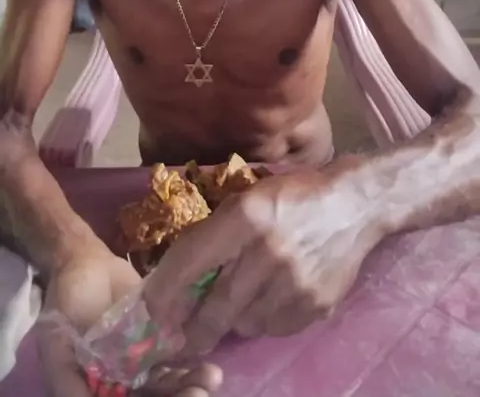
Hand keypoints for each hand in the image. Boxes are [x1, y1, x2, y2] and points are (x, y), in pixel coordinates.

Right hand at [38, 244, 221, 395]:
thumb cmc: (63, 308)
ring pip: (166, 385)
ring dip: (189, 386)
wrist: (84, 264)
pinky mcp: (155, 341)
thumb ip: (69, 385)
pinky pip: (173, 359)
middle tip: (199, 393)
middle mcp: (118, 385)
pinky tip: (209, 365)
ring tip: (211, 378)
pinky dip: (190, 365)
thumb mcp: (56, 347)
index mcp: (95, 391)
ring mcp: (138, 365)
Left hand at [144, 164, 384, 354]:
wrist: (356, 204)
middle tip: (184, 338)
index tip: (150, 311)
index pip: (192, 260)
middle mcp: (268, 251)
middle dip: (194, 328)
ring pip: (245, 323)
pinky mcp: (315, 305)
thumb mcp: (250, 198)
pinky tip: (275, 297)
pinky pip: (274, 328)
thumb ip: (217, 233)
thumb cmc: (295, 195)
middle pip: (216, 307)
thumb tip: (179, 276)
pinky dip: (266, 320)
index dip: (165, 291)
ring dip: (235, 318)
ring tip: (245, 298)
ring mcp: (294, 283)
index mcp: (247, 215)